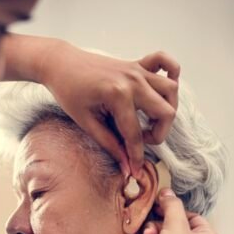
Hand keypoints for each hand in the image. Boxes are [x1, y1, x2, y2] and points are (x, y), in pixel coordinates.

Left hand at [40, 41, 179, 175]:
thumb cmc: (69, 92)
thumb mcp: (87, 123)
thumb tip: (126, 167)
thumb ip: (110, 145)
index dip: (136, 156)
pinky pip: (166, 62)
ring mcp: (137, 70)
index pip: (135, 133)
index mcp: (118, 95)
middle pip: (166, 112)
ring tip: (150, 120)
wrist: (61, 63)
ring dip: (167, 109)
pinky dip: (172, 72)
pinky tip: (163, 89)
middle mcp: (133, 80)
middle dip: (158, 134)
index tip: (135, 171)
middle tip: (140, 139)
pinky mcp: (137, 64)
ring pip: (171, 91)